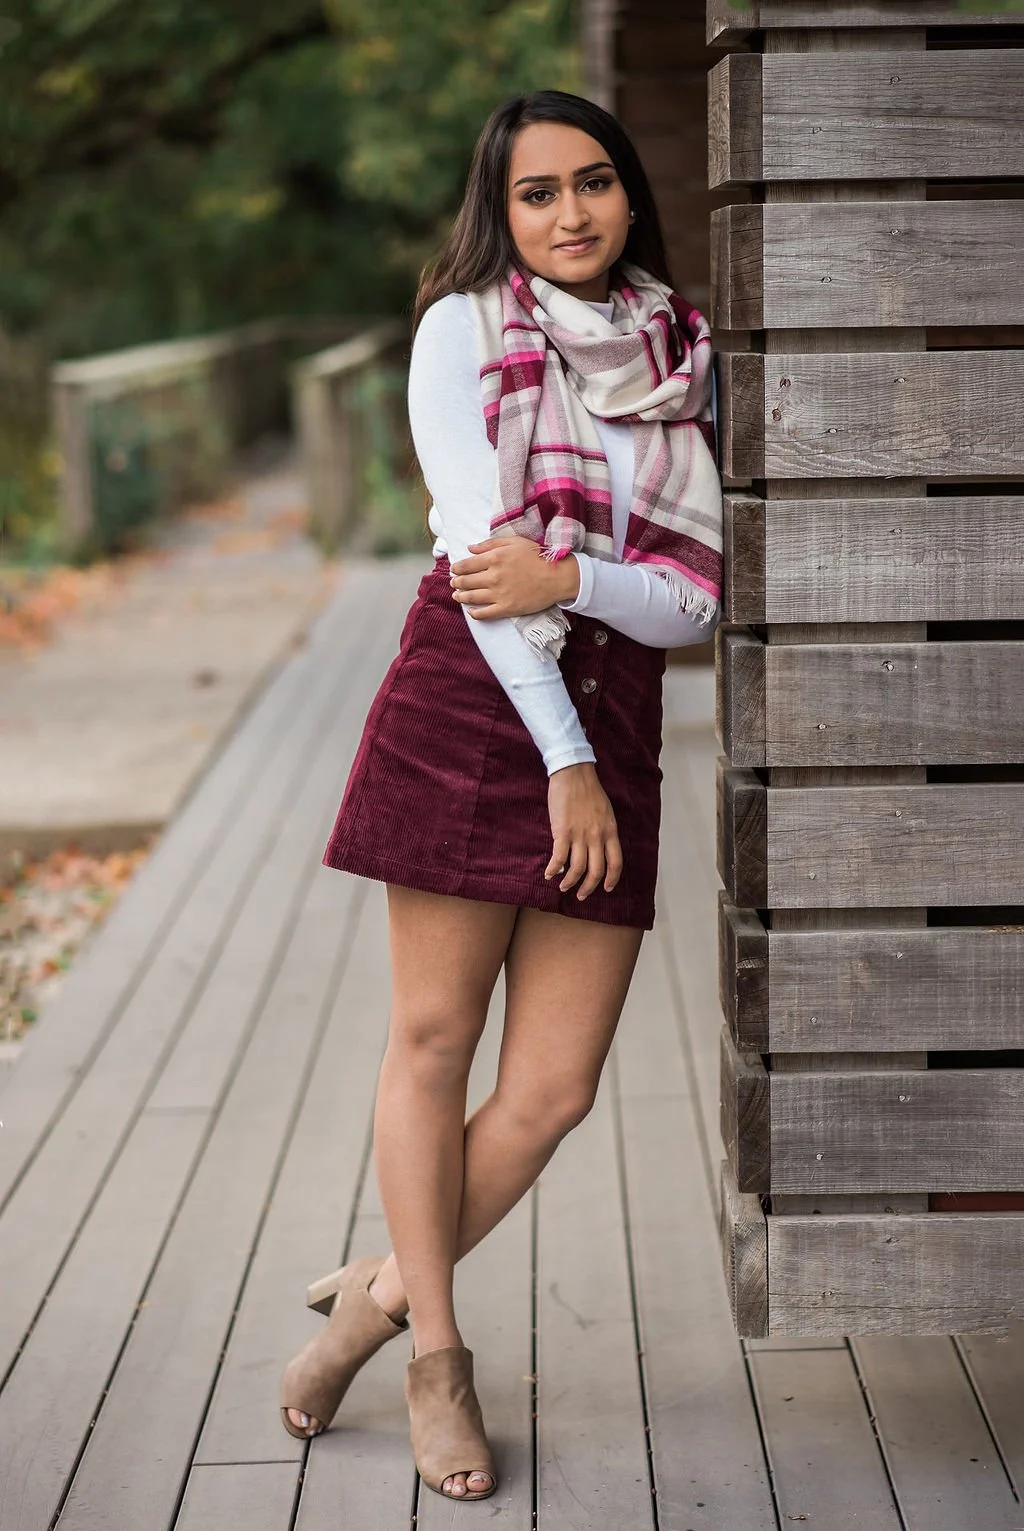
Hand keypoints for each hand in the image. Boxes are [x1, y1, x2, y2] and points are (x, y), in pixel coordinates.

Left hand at [450, 537, 579, 619]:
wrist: (557, 576)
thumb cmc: (538, 556)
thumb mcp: (515, 542)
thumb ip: (490, 544)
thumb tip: (470, 548)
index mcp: (494, 558)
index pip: (466, 565)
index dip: (457, 568)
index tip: (454, 570)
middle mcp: (494, 576)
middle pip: (466, 581)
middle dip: (456, 582)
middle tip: (454, 583)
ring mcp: (499, 593)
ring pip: (471, 597)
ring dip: (461, 597)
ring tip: (457, 596)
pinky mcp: (507, 608)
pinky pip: (485, 613)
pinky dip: (474, 613)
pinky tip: (471, 611)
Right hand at [545, 762, 622, 899]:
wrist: (574, 773)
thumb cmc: (589, 790)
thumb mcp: (606, 812)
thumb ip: (604, 830)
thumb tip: (596, 848)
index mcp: (610, 831)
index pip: (615, 863)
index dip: (611, 879)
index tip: (606, 888)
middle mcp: (597, 837)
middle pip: (596, 871)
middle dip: (588, 888)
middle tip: (582, 895)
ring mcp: (580, 835)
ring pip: (577, 869)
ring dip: (570, 882)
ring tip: (564, 887)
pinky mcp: (562, 832)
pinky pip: (559, 858)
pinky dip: (554, 869)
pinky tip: (549, 874)